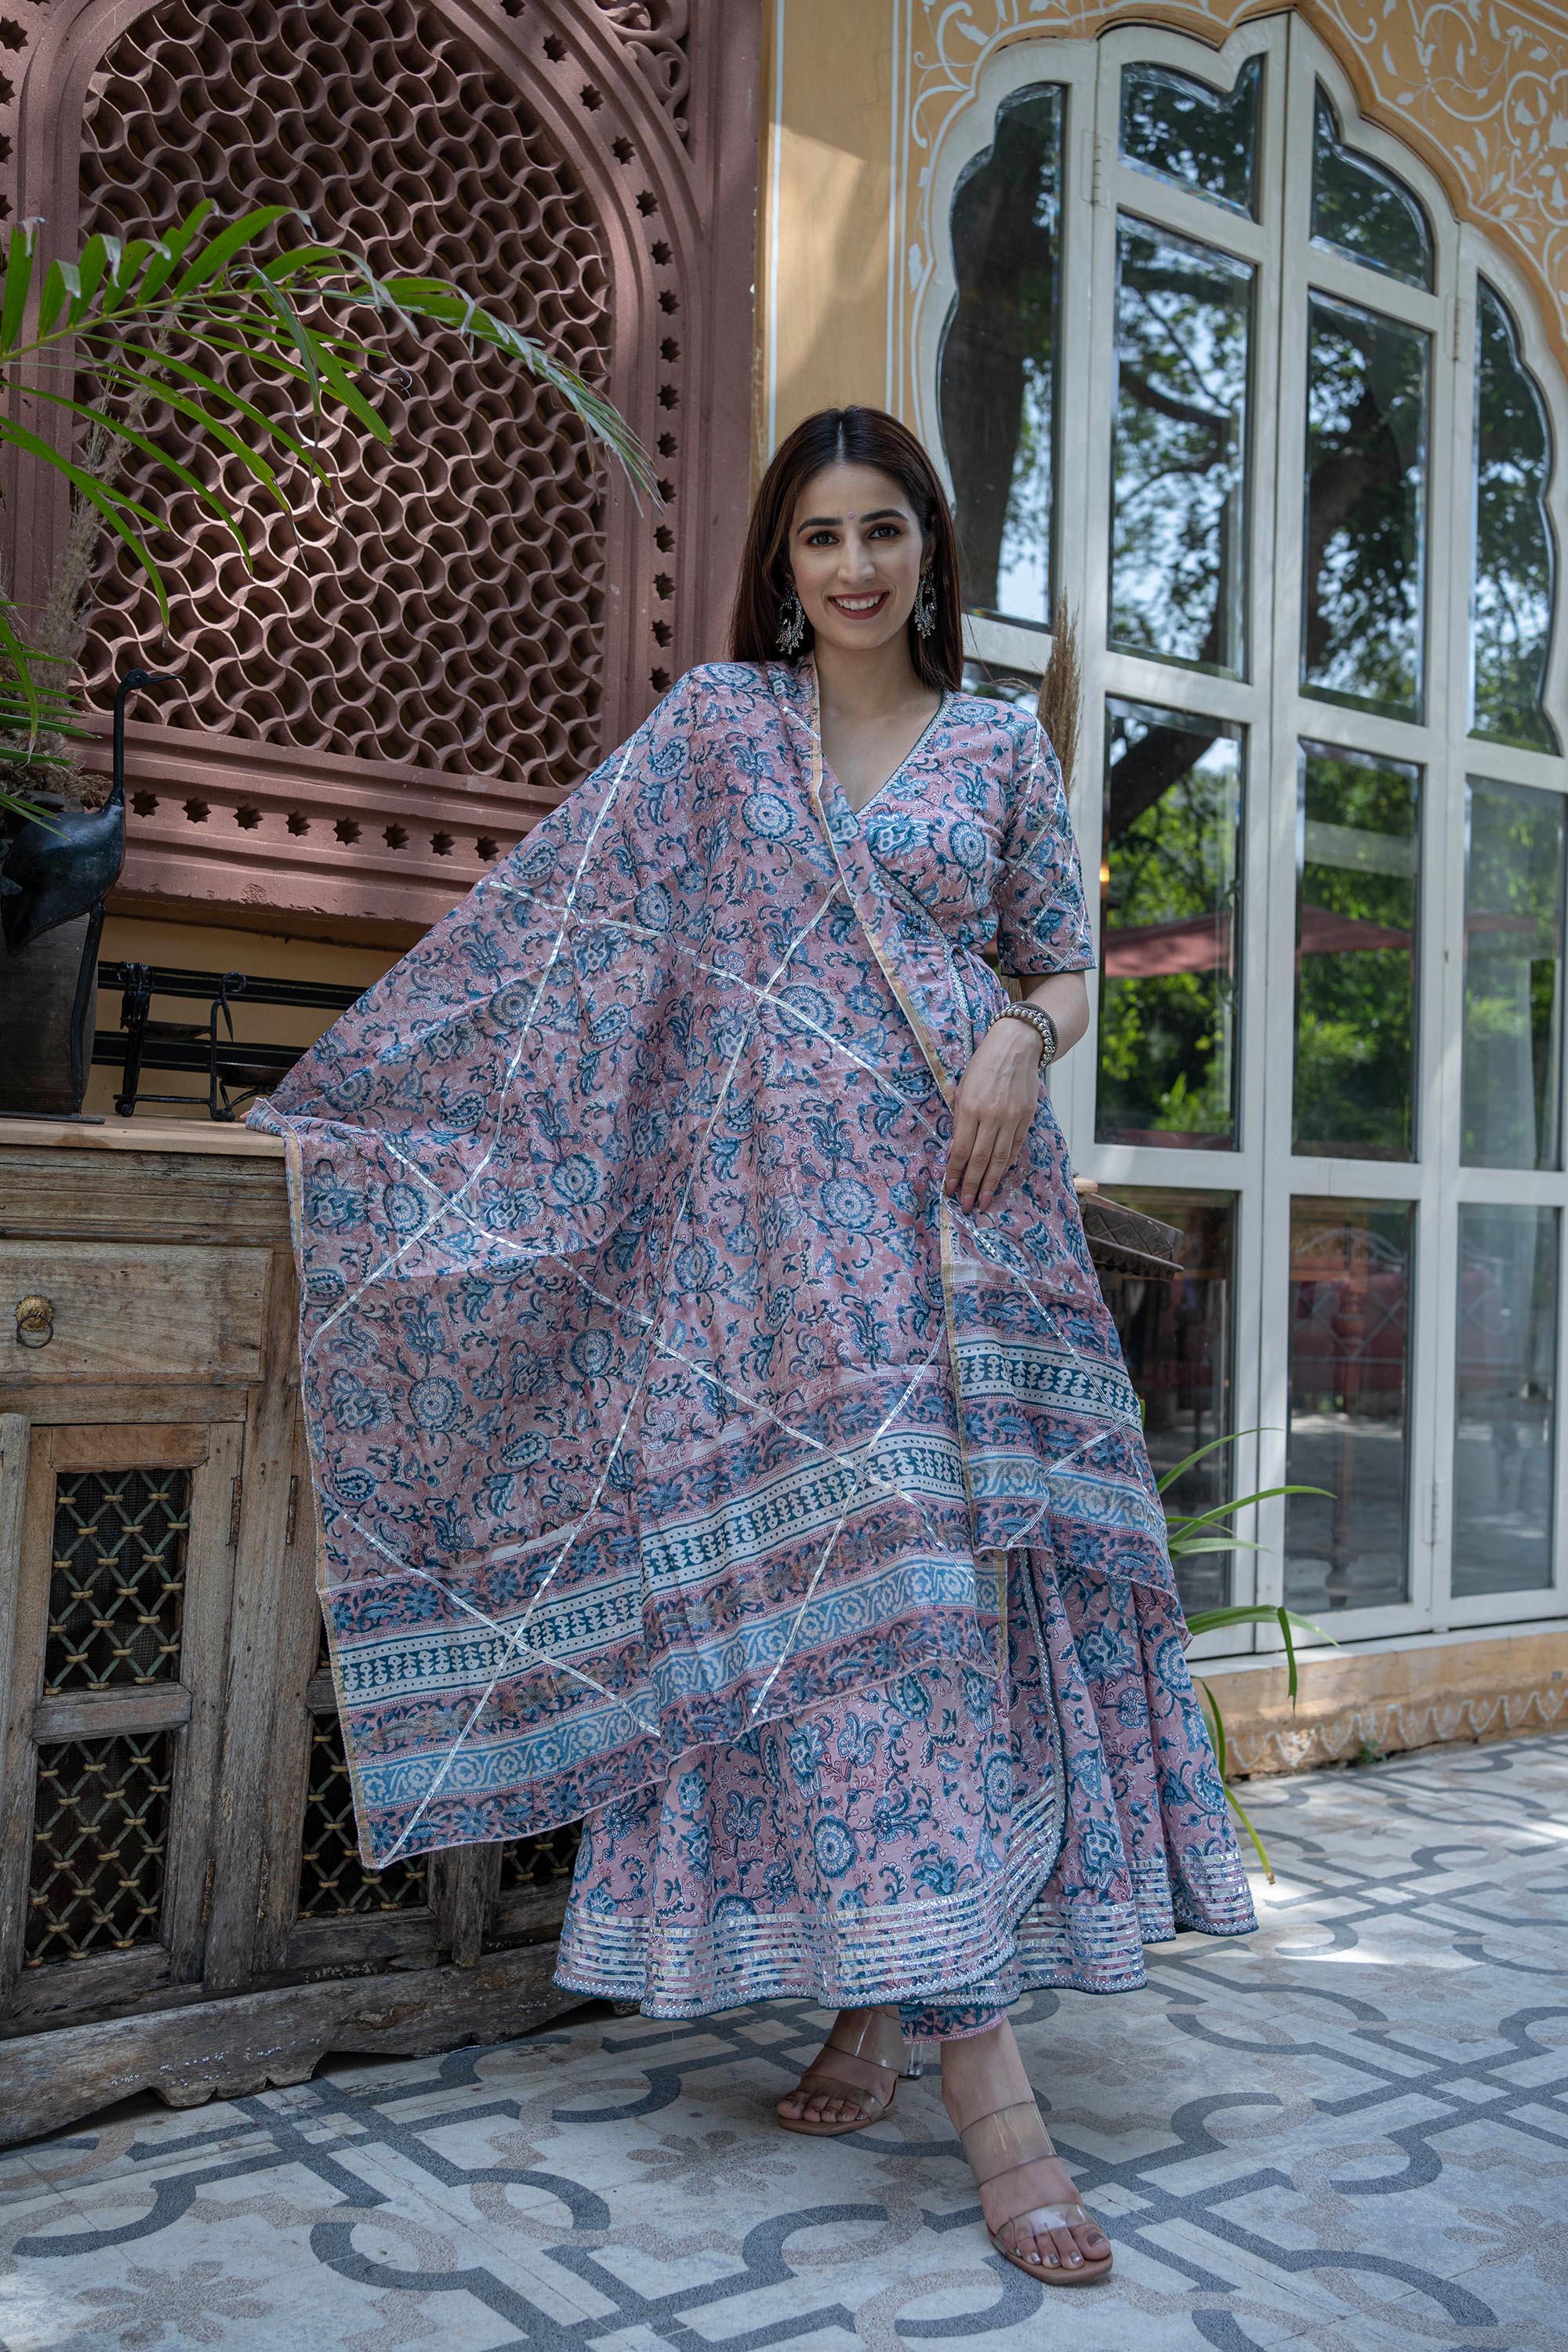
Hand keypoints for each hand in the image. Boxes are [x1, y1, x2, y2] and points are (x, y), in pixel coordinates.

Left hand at [943, 1017, 1042, 1213]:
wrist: (1017, 1047)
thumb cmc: (983, 1065)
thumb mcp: (962, 1089)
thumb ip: (959, 1121)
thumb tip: (955, 1153)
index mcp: (971, 1108)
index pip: (962, 1150)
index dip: (955, 1173)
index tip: (950, 1189)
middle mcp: (993, 1116)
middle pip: (981, 1160)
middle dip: (972, 1186)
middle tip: (966, 1205)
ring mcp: (1012, 1118)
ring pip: (1000, 1159)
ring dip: (991, 1183)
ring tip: (984, 1200)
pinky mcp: (1027, 1118)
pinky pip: (1015, 1147)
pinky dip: (1006, 1164)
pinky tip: (999, 1176)